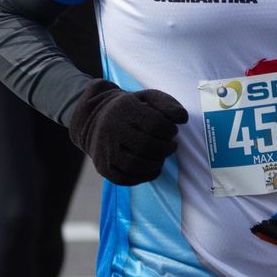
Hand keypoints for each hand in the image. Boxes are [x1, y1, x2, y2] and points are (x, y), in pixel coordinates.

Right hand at [68, 80, 188, 184]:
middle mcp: (112, 129)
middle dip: (166, 148)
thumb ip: (168, 104)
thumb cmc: (129, 109)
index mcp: (124, 109)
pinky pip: (126, 178)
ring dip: (157, 164)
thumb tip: (183, 119)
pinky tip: (152, 168)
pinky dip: (145, 177)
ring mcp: (106, 150)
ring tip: (161, 158)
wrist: (93, 119)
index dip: (170, 130)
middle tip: (171, 146)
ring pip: (136, 165)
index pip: (155, 123)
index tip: (172, 130)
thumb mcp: (148, 98)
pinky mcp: (103, 167)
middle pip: (147, 146)